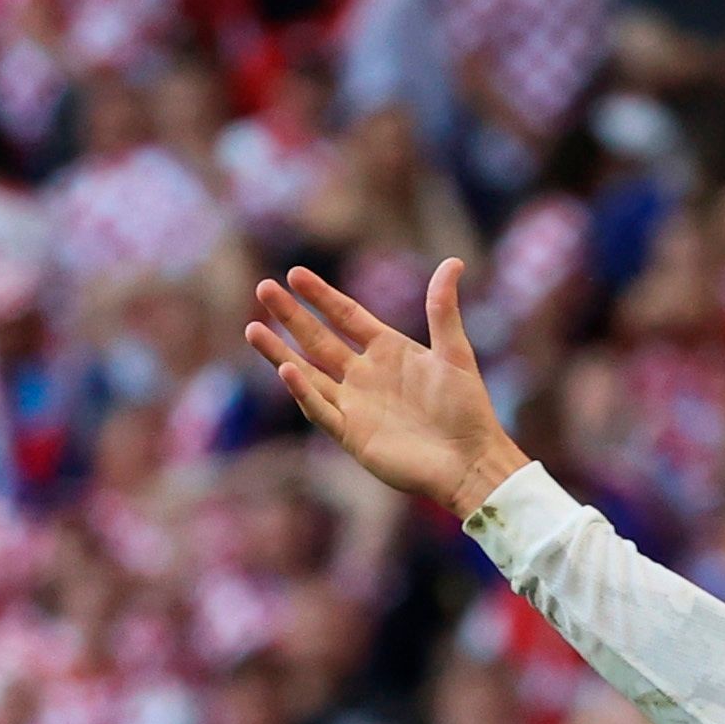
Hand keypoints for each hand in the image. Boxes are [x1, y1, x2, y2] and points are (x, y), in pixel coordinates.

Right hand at [245, 262, 530, 518]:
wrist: (471, 461)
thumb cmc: (468, 409)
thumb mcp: (454, 352)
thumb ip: (442, 309)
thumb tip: (452, 262)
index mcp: (388, 351)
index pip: (346, 316)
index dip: (321, 296)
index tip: (295, 274)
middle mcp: (365, 375)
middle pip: (318, 340)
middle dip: (291, 316)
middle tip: (264, 289)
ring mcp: (356, 405)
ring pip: (308, 373)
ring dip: (281, 353)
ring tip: (253, 329)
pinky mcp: (353, 435)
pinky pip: (321, 410)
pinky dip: (304, 392)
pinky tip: (288, 370)